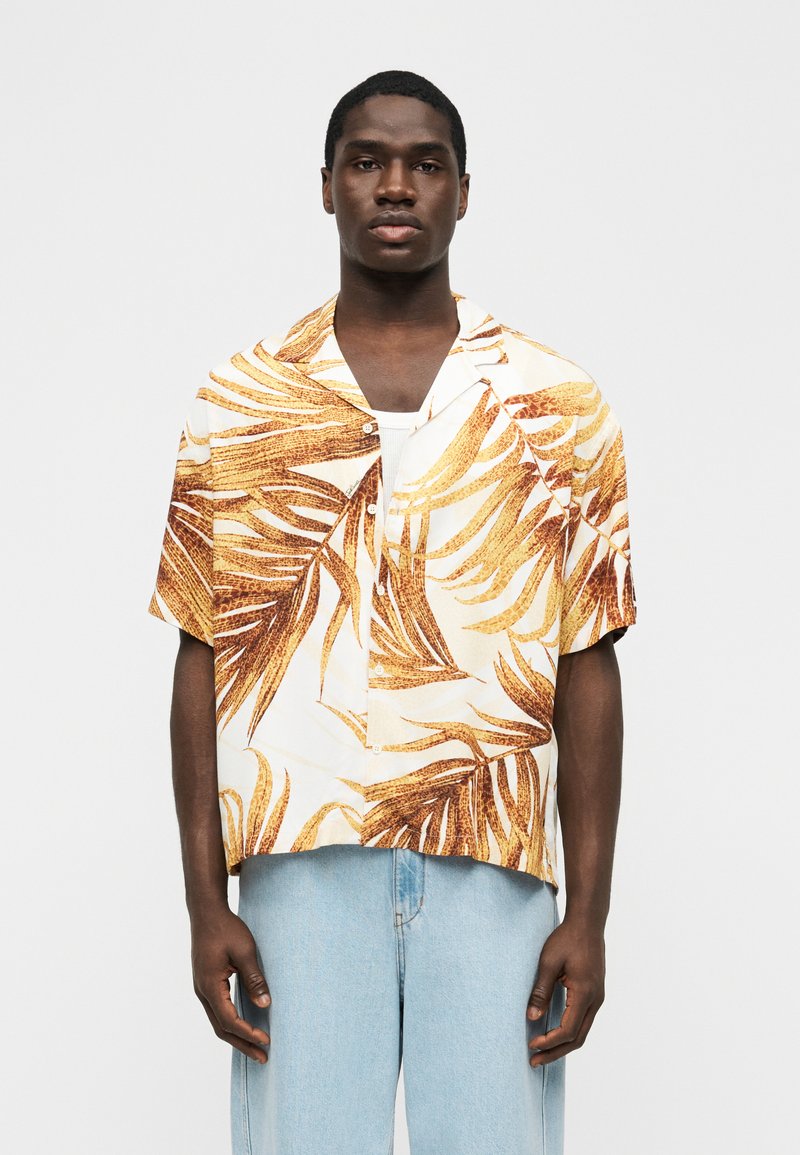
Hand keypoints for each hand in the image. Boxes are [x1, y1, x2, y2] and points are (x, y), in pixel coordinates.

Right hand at [191, 907, 271, 1062]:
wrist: (206, 912)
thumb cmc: (226, 928)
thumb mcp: (244, 951)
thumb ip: (254, 979)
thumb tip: (266, 1005)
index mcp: (210, 985)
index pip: (229, 1020)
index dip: (248, 1033)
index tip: (266, 1040)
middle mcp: (202, 991)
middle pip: (221, 1028)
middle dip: (242, 1044)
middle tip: (263, 1058)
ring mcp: (202, 988)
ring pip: (217, 1021)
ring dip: (236, 1036)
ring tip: (256, 1048)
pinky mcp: (206, 983)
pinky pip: (217, 1011)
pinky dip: (230, 1023)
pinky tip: (244, 1026)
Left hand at [526, 917, 605, 1066]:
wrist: (587, 923)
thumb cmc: (567, 938)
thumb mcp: (549, 962)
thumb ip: (541, 991)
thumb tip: (531, 1017)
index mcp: (585, 993)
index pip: (568, 1030)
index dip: (550, 1042)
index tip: (531, 1045)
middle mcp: (596, 1000)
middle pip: (578, 1038)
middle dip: (555, 1052)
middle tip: (534, 1061)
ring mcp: (598, 998)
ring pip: (582, 1032)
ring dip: (563, 1044)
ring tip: (542, 1051)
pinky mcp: (595, 994)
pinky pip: (584, 1021)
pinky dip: (569, 1032)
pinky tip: (554, 1033)